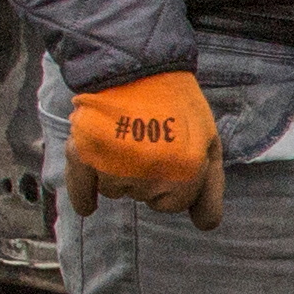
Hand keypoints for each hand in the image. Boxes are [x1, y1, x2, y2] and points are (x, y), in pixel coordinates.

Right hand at [64, 69, 225, 225]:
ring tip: (125, 136)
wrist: (136, 65)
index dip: (173, 181)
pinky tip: (87, 205)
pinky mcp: (85, 156)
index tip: (170, 156)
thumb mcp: (209, 141)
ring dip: (119, 172)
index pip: (173, 204)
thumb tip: (205, 227)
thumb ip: (210, 189)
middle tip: (147, 140)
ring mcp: (116, 167)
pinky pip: (83, 191)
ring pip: (115, 190)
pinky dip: (83, 196)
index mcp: (186, 171)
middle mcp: (152, 175)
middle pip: (144, 198)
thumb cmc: (178, 104)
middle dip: (148, 176)